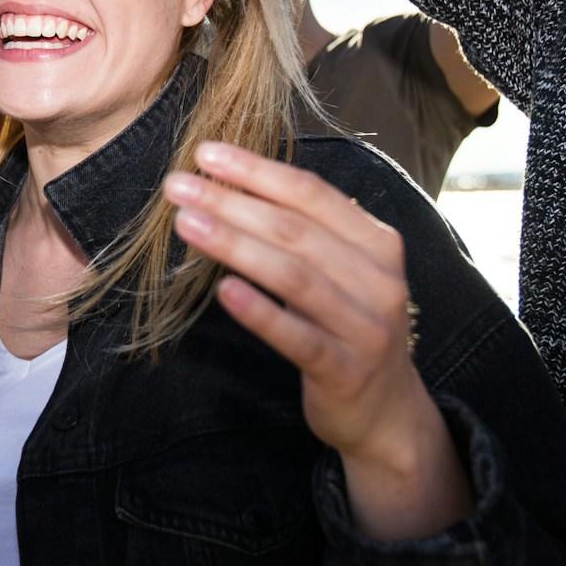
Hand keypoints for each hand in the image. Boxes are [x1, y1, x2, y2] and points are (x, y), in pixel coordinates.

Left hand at [163, 142, 438, 469]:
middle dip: (232, 202)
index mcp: (376, 243)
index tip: (206, 152)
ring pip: (295, 276)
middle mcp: (380, 279)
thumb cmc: (347, 328)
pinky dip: (261, 311)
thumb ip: (302, 234)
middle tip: (178, 186)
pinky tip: (224, 290)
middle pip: (297, 230)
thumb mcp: (340, 273)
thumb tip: (228, 187)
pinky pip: (299, 337)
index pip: (312, 193)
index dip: (258, 170)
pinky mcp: (347, 370)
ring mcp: (367, 326)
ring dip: (236, 245)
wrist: (387, 413)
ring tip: (187, 225)